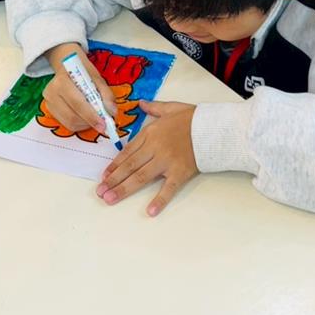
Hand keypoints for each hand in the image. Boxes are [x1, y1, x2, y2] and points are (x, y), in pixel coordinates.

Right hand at [41, 43, 116, 133]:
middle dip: (90, 122)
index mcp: (62, 81)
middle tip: (103, 124)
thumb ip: (106, 94)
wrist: (68, 66)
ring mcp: (48, 102)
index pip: (77, 103)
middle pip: (72, 116)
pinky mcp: (50, 110)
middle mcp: (51, 92)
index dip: (91, 116)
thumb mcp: (97, 78)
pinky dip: (79, 124)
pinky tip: (85, 117)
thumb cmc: (83, 71)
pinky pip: (66, 124)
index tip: (104, 124)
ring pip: (69, 122)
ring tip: (95, 118)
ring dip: (85, 124)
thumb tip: (112, 112)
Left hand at [96, 101, 197, 216]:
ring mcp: (167, 161)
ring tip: (110, 199)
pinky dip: (159, 200)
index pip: (127, 151)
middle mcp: (155, 148)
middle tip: (100, 192)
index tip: (103, 176)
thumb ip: (154, 107)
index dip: (114, 165)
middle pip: (130, 166)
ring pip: (141, 177)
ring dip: (124, 189)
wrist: (214, 127)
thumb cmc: (193, 118)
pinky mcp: (180, 172)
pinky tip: (150, 211)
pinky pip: (168, 188)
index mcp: (150, 133)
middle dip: (113, 180)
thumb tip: (141, 103)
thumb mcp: (171, 107)